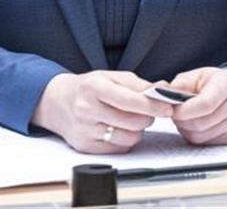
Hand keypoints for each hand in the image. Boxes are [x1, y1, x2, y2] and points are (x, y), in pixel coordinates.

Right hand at [31, 71, 173, 153]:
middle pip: (132, 122)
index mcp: (93, 87)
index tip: (168, 108)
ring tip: (130, 119)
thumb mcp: (110, 76)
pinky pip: (119, 149)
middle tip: (146, 111)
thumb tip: (164, 90)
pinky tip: (118, 129)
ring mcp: (85, 130)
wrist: (58, 101)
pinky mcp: (86, 147)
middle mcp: (86, 109)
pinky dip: (125, 140)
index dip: (152, 106)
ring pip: (128, 138)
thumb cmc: (88, 87)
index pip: (130, 100)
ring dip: (137, 130)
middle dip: (147, 117)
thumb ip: (138, 84)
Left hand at [168, 66, 226, 145]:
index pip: (205, 104)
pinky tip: (195, 124)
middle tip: (175, 113)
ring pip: (201, 136)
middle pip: (201, 123)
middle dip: (182, 120)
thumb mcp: (196, 75)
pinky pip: (206, 143)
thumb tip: (163, 96)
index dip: (184, 110)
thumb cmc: (212, 81)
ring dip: (187, 129)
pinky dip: (196, 135)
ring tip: (185, 117)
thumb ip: (180, 85)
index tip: (171, 110)